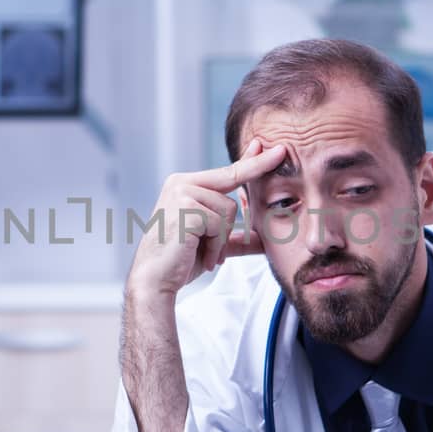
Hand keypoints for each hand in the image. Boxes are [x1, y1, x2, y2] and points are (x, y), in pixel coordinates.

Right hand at [125, 139, 285, 302]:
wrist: (154, 281)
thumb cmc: (180, 260)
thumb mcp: (214, 243)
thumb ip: (238, 235)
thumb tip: (267, 240)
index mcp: (186, 184)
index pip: (228, 171)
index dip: (254, 160)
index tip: (278, 149)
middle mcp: (181, 182)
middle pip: (233, 186)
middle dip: (238, 209)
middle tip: (225, 229)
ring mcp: (181, 193)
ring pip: (228, 209)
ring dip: (221, 238)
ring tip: (204, 253)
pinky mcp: (185, 208)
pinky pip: (219, 224)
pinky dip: (215, 246)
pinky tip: (202, 256)